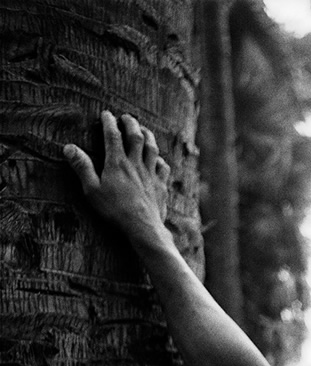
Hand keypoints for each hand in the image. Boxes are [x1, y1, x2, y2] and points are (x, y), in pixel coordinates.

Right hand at [63, 111, 170, 243]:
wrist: (143, 226)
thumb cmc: (115, 210)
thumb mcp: (92, 190)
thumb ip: (82, 167)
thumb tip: (69, 147)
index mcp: (117, 163)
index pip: (113, 135)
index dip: (109, 122)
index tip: (106, 114)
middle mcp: (136, 165)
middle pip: (136, 137)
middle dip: (131, 123)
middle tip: (126, 117)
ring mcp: (151, 174)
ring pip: (152, 148)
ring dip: (148, 136)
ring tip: (144, 129)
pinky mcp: (161, 186)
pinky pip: (163, 167)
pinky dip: (160, 160)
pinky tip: (158, 159)